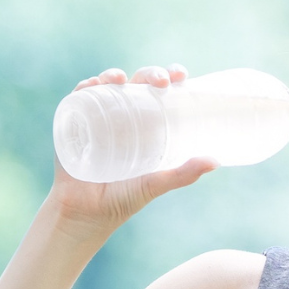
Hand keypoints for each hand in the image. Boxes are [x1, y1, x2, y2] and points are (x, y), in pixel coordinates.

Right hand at [45, 64, 216, 240]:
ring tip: (121, 80)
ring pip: (107, 86)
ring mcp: (97, 117)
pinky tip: (92, 85)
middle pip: (137, 84)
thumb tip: (215, 161)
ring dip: (113, 75)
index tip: (182, 76)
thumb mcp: (156, 183)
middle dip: (149, 74)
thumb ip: (183, 174)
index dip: (170, 77)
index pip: (159, 92)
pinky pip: (78, 100)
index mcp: (146, 123)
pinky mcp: (74, 125)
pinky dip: (84, 89)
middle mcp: (123, 115)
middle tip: (162, 82)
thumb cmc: (124, 198)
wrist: (87, 214)